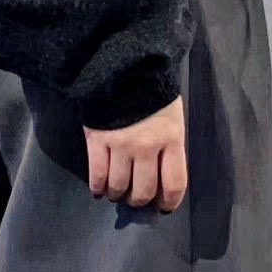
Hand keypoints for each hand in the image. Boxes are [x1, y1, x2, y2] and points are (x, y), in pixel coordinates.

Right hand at [83, 95, 187, 212]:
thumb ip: (169, 144)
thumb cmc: (153, 89)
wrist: (124, 64)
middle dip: (139, 200)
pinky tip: (98, 190)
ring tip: (116, 192)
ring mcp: (120, 144)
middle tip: (135, 198)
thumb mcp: (171, 116)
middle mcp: (147, 147)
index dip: (169, 202)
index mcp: (171, 139)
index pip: (174, 183)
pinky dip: (97, 187)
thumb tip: (162, 175)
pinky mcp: (97, 139)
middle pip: (143, 190)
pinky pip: (97, 174)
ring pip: (118, 186)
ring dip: (117, 194)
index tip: (163, 207)